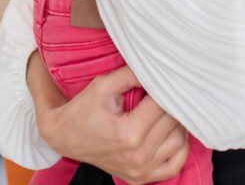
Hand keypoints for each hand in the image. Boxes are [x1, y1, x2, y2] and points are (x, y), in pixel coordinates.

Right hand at [31, 57, 189, 183]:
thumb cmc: (82, 110)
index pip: (163, 104)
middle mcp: (137, 156)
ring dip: (177, 123)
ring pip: (180, 142)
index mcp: (128, 133)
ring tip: (164, 110)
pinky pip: (175, 165)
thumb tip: (157, 69)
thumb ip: (132, 74)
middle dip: (171, 103)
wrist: (64, 137)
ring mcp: (140, 170)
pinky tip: (169, 133)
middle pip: (173, 122)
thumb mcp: (103, 85)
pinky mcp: (141, 178)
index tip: (160, 79)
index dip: (163, 88)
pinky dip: (179, 148)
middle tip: (163, 91)